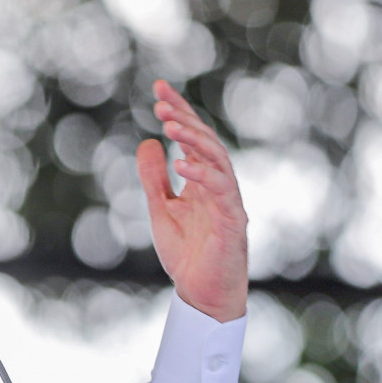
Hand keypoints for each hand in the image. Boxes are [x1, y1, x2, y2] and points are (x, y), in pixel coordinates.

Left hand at [138, 80, 248, 322]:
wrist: (200, 295)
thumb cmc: (187, 254)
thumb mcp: (161, 210)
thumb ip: (154, 178)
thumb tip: (148, 142)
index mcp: (202, 180)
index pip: (192, 137)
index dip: (179, 110)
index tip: (160, 87)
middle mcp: (218, 185)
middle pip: (207, 141)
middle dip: (186, 118)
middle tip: (161, 103)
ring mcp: (228, 201)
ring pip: (218, 160)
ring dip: (195, 140)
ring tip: (171, 125)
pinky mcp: (233, 221)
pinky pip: (222, 191)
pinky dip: (203, 175)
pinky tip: (181, 164)